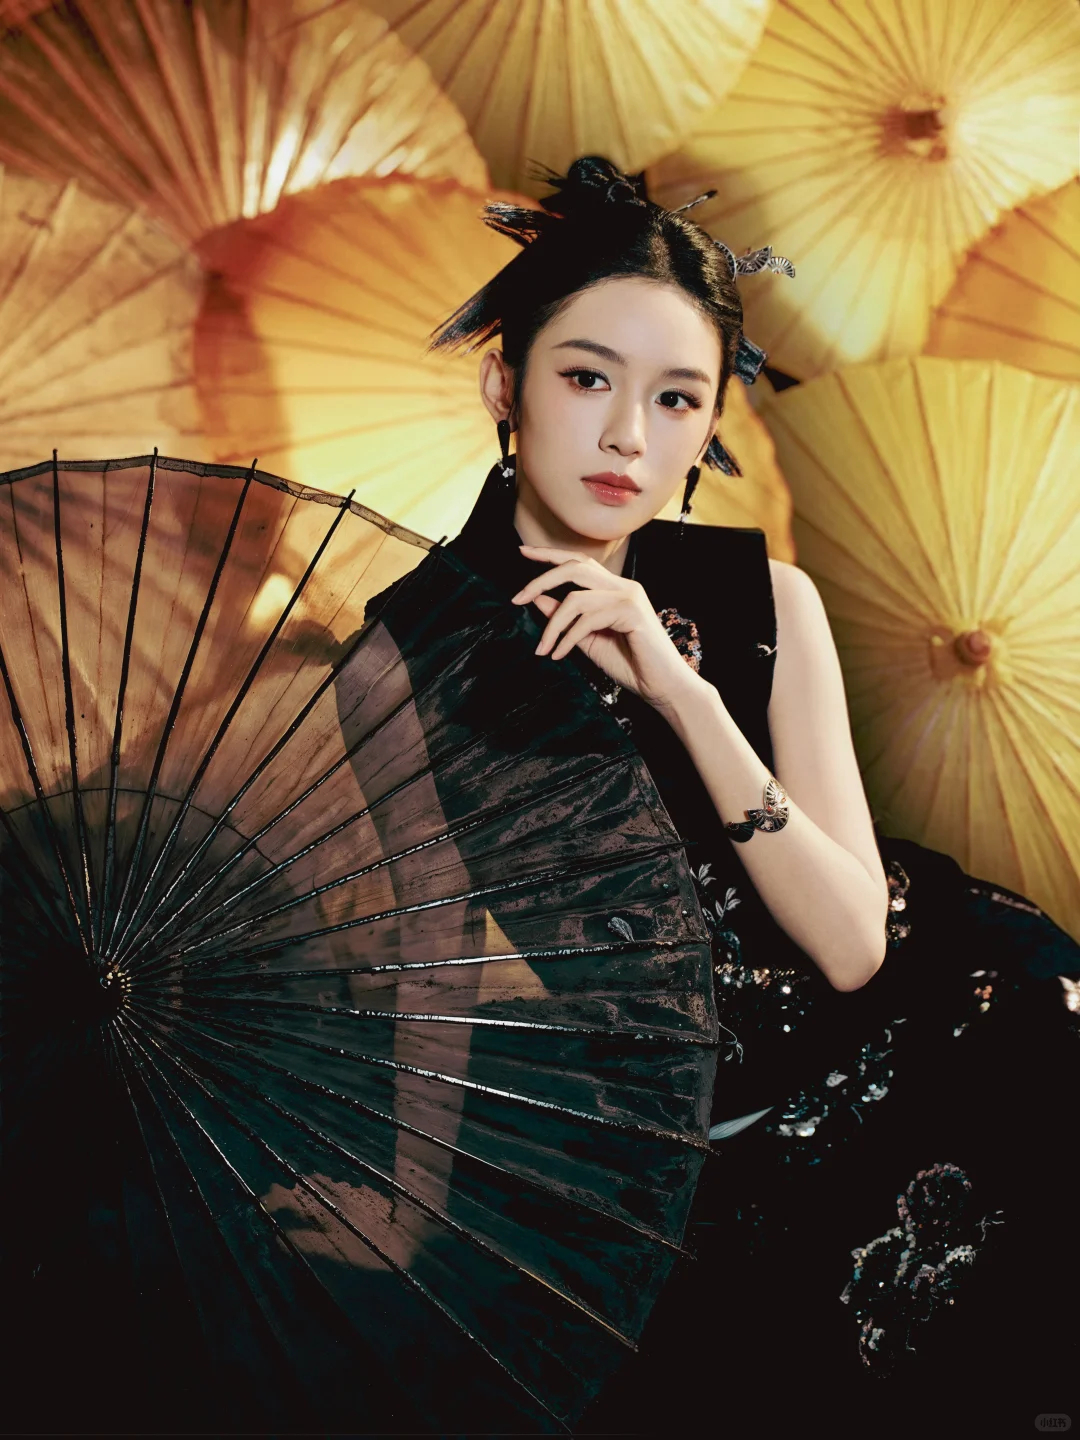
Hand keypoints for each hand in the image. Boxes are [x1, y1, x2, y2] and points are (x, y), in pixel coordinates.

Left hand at [510, 543, 705, 712]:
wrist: (663, 687)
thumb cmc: (631, 666)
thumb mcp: (588, 639)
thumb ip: (565, 619)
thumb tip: (536, 599)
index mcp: (615, 589)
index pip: (579, 563)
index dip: (550, 556)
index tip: (523, 552)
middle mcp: (623, 586)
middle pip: (574, 567)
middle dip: (541, 579)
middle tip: (517, 598)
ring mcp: (629, 596)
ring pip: (576, 598)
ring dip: (552, 625)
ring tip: (543, 648)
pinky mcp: (632, 611)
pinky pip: (588, 618)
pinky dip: (568, 637)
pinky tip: (559, 654)